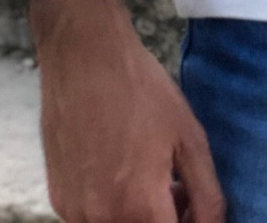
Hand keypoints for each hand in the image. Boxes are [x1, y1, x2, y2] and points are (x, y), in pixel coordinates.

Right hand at [37, 10, 223, 222]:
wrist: (84, 59)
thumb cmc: (141, 91)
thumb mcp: (189, 138)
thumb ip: (206, 193)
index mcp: (140, 208)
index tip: (195, 203)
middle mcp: (103, 220)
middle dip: (169, 220)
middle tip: (181, 190)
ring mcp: (76, 214)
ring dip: (140, 217)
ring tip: (154, 177)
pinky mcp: (59, 201)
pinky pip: (94, 220)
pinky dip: (115, 208)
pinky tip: (125, 170)